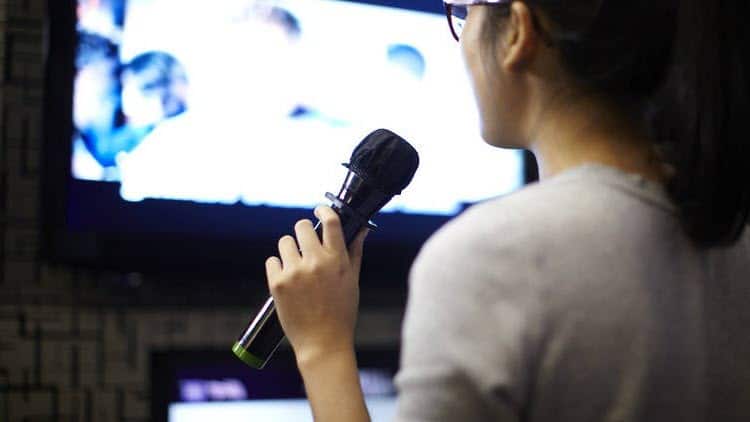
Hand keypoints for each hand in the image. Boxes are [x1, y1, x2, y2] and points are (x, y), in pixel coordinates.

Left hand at [266, 206, 366, 365]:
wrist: (323, 343)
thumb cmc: (341, 312)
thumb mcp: (353, 280)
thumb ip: (355, 251)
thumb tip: (362, 228)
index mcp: (337, 260)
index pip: (330, 221)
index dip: (324, 209)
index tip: (320, 209)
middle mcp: (315, 263)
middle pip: (302, 226)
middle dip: (303, 232)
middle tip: (306, 245)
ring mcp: (295, 272)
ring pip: (284, 242)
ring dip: (289, 250)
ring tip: (297, 267)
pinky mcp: (277, 283)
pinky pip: (272, 261)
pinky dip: (277, 268)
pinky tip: (287, 280)